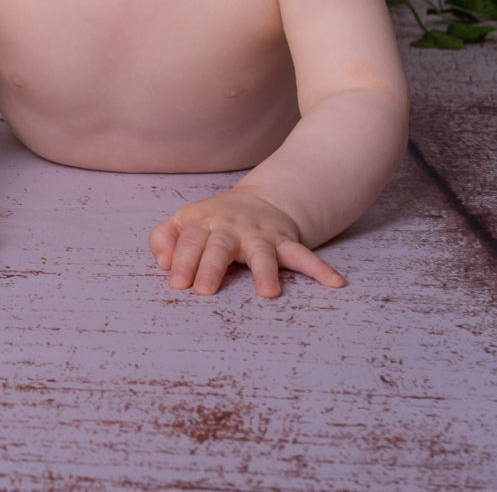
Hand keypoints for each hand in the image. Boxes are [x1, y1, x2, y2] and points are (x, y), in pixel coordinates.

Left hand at [148, 185, 345, 298]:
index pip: (189, 240)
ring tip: (269, 294)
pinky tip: (335, 282)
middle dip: (211, 266)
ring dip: (265, 272)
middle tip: (204, 290)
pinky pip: (303, 255)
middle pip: (219, 246)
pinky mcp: (285, 242)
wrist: (262, 202)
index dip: (182, 260)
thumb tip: (160, 262)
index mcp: (205, 222)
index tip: (177, 284)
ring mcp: (260, 235)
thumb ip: (164, 237)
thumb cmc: (215, 221)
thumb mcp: (185, 222)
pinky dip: (319, 269)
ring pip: (262, 253)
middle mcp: (232, 227)